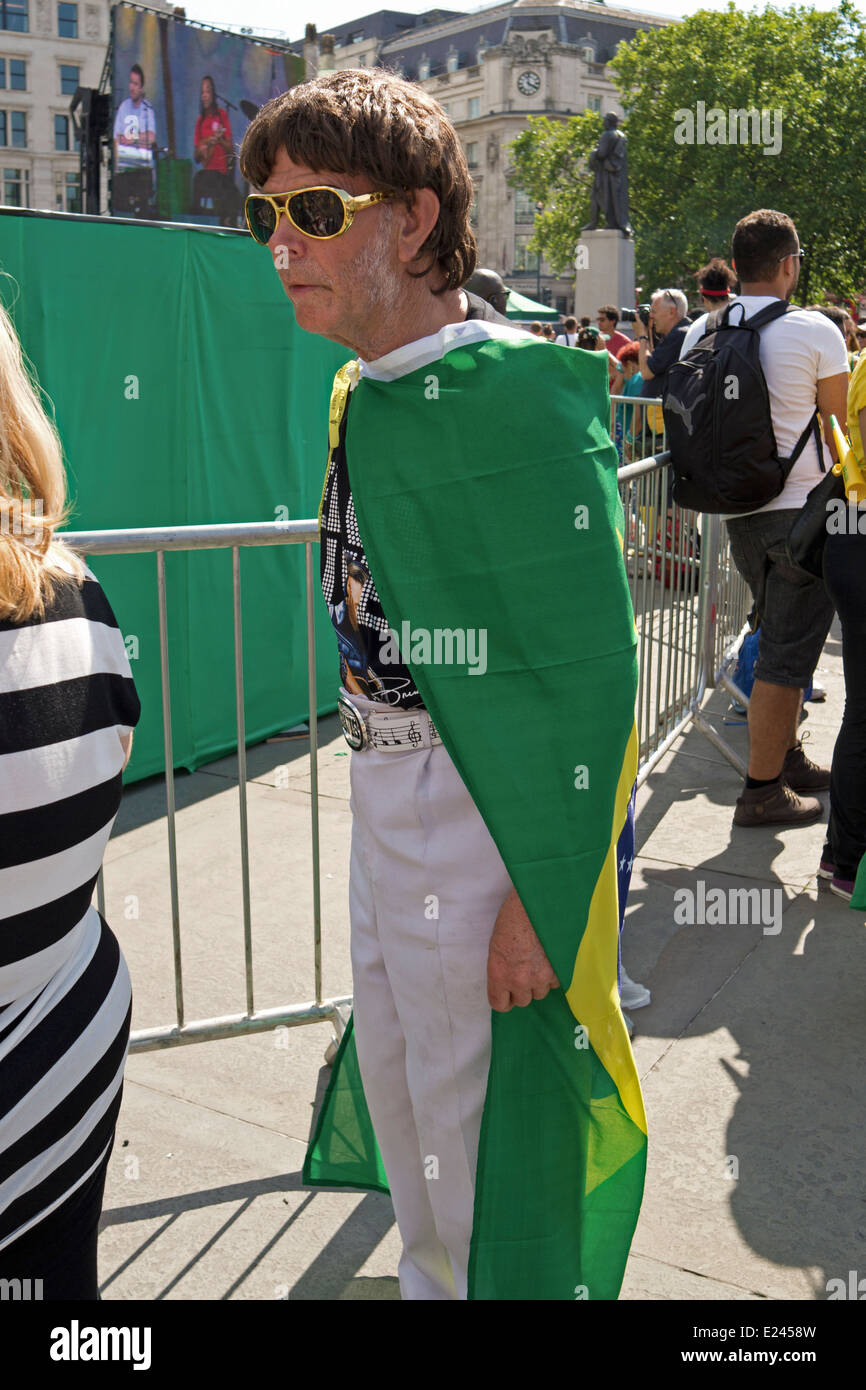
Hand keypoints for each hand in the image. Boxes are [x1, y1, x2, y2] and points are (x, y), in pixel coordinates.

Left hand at [487, 888, 559, 1011]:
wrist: (537, 903)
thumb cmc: (513, 917)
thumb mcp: (497, 945)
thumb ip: (502, 969)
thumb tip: (507, 982)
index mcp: (499, 973)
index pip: (500, 1005)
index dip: (504, 999)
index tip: (507, 994)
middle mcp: (519, 980)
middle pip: (522, 1001)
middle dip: (523, 989)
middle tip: (525, 972)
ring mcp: (541, 977)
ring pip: (541, 992)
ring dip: (539, 982)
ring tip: (538, 961)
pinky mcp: (559, 970)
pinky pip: (556, 982)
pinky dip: (554, 973)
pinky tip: (550, 957)